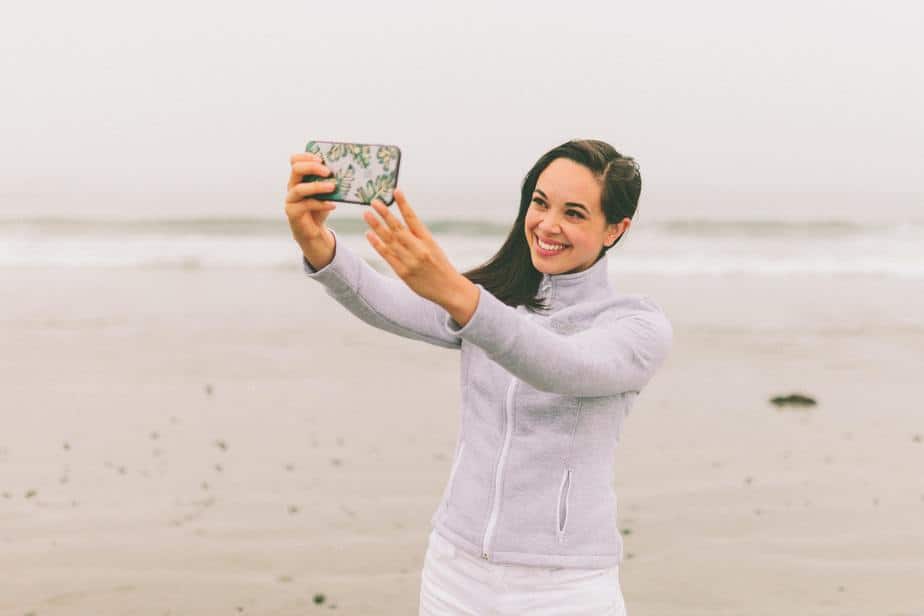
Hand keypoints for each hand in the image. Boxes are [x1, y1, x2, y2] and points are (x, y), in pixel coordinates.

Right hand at [284, 152, 337, 245]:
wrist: (314, 231)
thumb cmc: (320, 208)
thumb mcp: (325, 192)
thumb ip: (328, 181)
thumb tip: (345, 170)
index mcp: (299, 178)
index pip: (295, 160)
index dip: (306, 156)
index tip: (322, 159)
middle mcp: (292, 186)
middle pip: (296, 169)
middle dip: (312, 167)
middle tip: (328, 172)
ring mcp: (290, 199)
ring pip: (299, 188)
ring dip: (317, 186)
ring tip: (333, 187)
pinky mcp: (292, 212)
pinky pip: (305, 205)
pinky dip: (321, 204)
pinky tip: (332, 205)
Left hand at [363, 188, 461, 305]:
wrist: (449, 289)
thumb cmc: (440, 267)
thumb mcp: (434, 248)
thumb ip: (417, 237)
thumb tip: (399, 224)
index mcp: (428, 240)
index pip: (413, 219)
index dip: (404, 204)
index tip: (396, 191)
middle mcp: (419, 249)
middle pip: (398, 228)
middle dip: (385, 214)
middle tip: (374, 202)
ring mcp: (410, 261)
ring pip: (390, 240)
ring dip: (377, 226)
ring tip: (367, 214)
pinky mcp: (403, 273)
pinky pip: (388, 256)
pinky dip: (378, 245)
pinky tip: (369, 234)